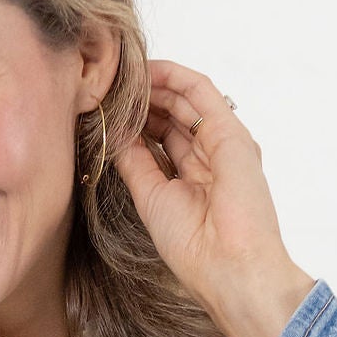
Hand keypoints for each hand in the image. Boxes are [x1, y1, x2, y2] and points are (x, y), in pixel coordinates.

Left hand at [113, 60, 315, 336]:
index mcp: (194, 181)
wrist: (229, 265)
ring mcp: (223, 143)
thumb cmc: (194, 247)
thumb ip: (135, 162)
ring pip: (184, 101)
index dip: (136, 123)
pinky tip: (147, 71)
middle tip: (109, 88)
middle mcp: (211, 159)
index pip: (162, 140)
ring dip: (153, 86)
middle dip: (142, 102)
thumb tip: (114, 133)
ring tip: (121, 76)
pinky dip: (173, 77)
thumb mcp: (150, 197)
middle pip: (172, 118)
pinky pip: (200, 91)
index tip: (107, 112)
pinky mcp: (230, 131)